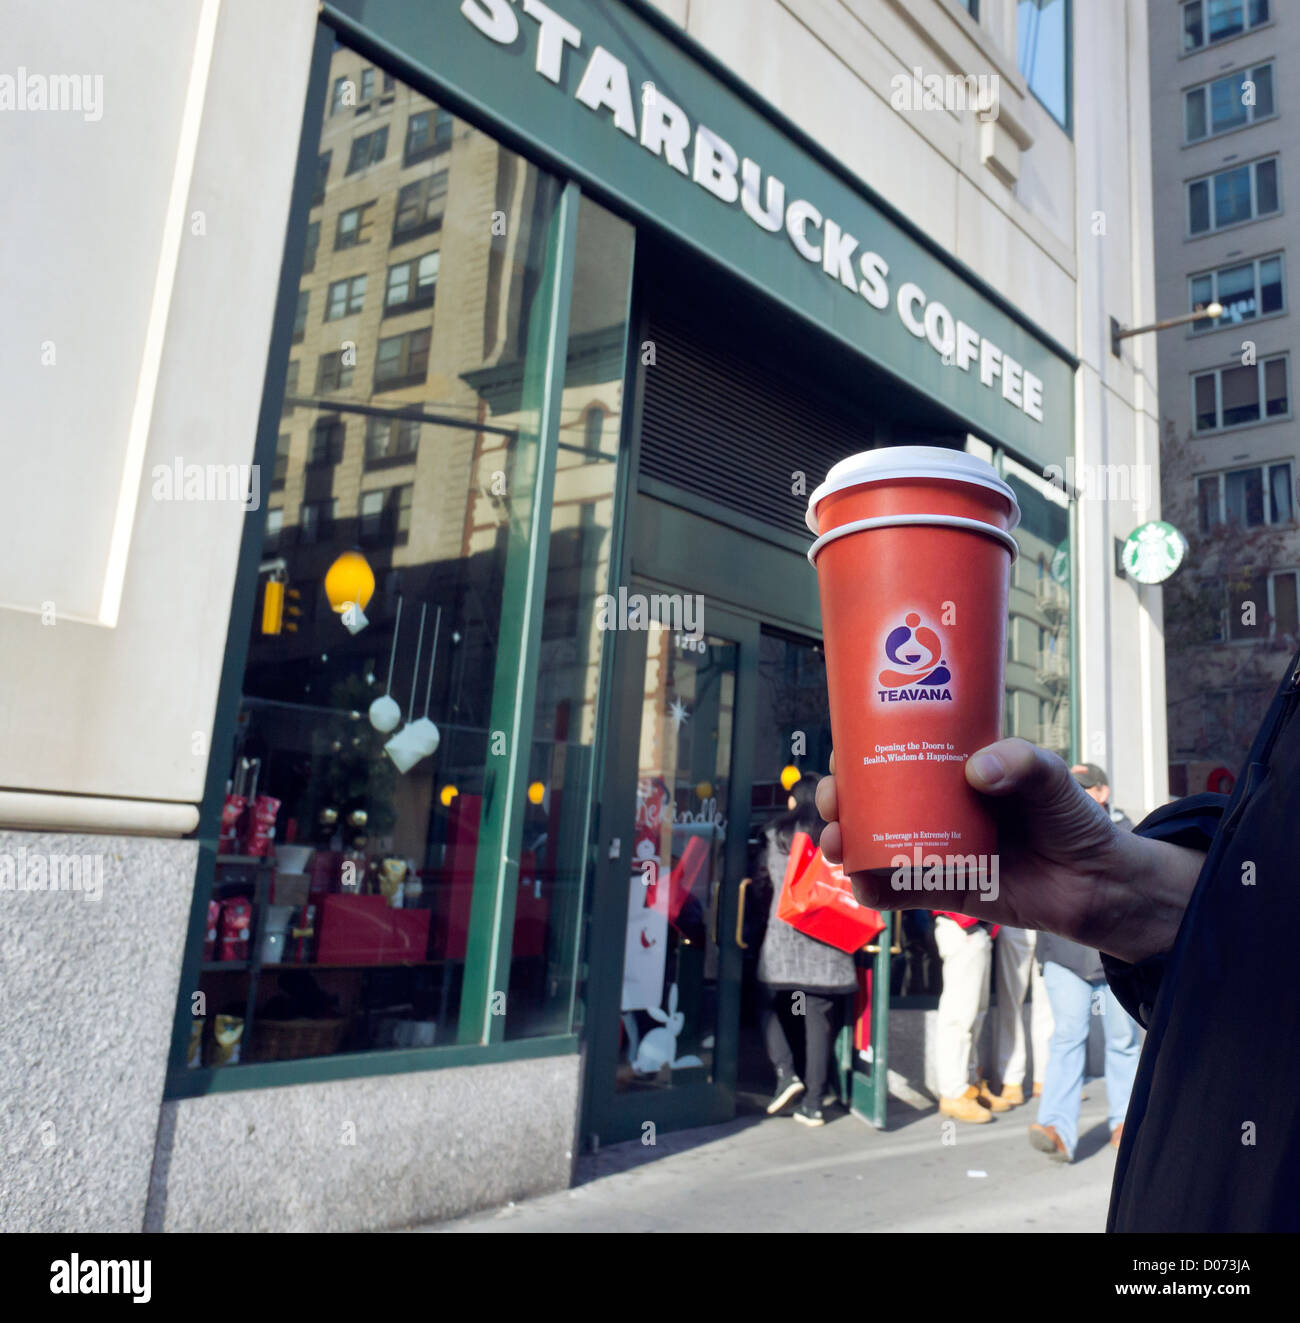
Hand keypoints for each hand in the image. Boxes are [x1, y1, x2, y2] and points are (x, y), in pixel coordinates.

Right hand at [816, 738, 1205, 965]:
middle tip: (831, 801)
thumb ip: (1022, 764)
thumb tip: (979, 769)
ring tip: (835, 844)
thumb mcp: (1051, 778)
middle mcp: (937, 808)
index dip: (861, 750)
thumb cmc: (1072, 819)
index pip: (898, 752)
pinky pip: (901, 890)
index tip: (843, 750)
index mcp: (955, 770)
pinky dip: (876, 890)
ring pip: (876, 843)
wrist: (1098, 883)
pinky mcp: (946, 888)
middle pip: (873, 799)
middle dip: (841, 799)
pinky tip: (862, 886)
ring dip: (846, 842)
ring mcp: (937, 848)